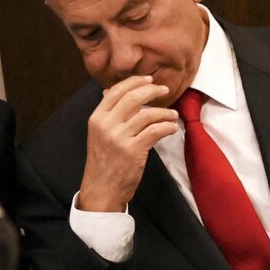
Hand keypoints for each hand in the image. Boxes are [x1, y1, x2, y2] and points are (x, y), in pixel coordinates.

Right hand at [77, 76, 178, 211]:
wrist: (101, 190)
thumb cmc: (102, 162)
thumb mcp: (98, 134)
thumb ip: (106, 113)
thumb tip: (110, 91)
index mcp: (96, 118)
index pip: (116, 91)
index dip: (135, 82)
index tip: (149, 79)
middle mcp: (106, 125)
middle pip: (133, 98)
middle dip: (152, 90)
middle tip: (164, 90)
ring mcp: (119, 138)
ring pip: (147, 114)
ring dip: (164, 112)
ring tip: (172, 114)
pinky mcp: (133, 151)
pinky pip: (155, 131)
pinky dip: (167, 127)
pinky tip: (171, 128)